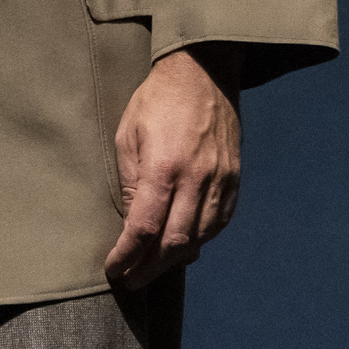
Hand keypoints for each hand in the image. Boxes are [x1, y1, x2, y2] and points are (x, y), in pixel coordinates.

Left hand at [105, 46, 242, 287]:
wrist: (205, 69)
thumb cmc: (158, 100)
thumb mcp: (128, 136)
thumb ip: (129, 182)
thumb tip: (131, 224)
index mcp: (164, 166)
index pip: (143, 229)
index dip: (126, 257)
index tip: (113, 269)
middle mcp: (197, 177)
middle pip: (174, 243)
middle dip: (149, 268)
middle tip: (131, 279)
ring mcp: (221, 178)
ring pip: (201, 238)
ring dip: (175, 259)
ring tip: (154, 266)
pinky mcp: (235, 176)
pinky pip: (220, 221)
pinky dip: (202, 240)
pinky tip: (185, 245)